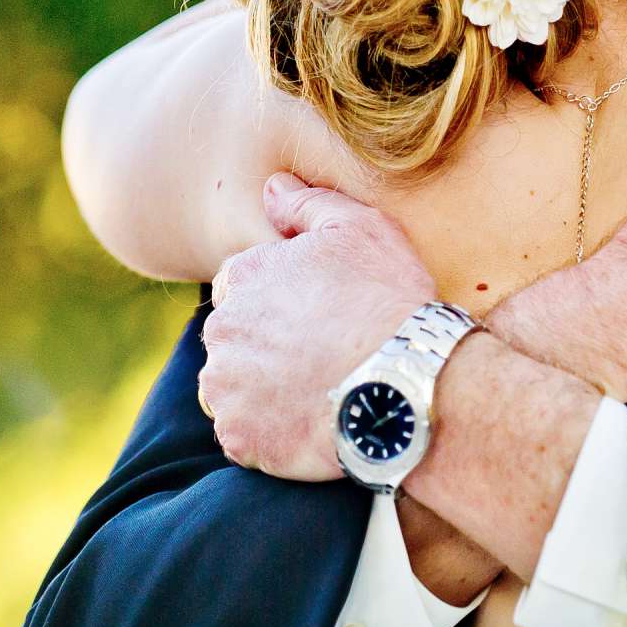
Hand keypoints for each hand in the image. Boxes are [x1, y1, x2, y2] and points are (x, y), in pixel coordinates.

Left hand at [198, 173, 433, 481]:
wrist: (404, 384)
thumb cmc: (387, 300)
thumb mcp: (362, 230)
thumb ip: (308, 205)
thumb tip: (272, 187)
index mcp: (242, 277)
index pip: (241, 286)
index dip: (281, 300)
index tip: (317, 316)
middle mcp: (221, 332)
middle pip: (234, 338)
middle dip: (266, 345)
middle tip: (321, 356)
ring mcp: (227, 388)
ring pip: (234, 388)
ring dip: (263, 390)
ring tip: (317, 393)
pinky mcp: (240, 439)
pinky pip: (244, 436)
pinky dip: (270, 434)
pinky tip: (311, 423)